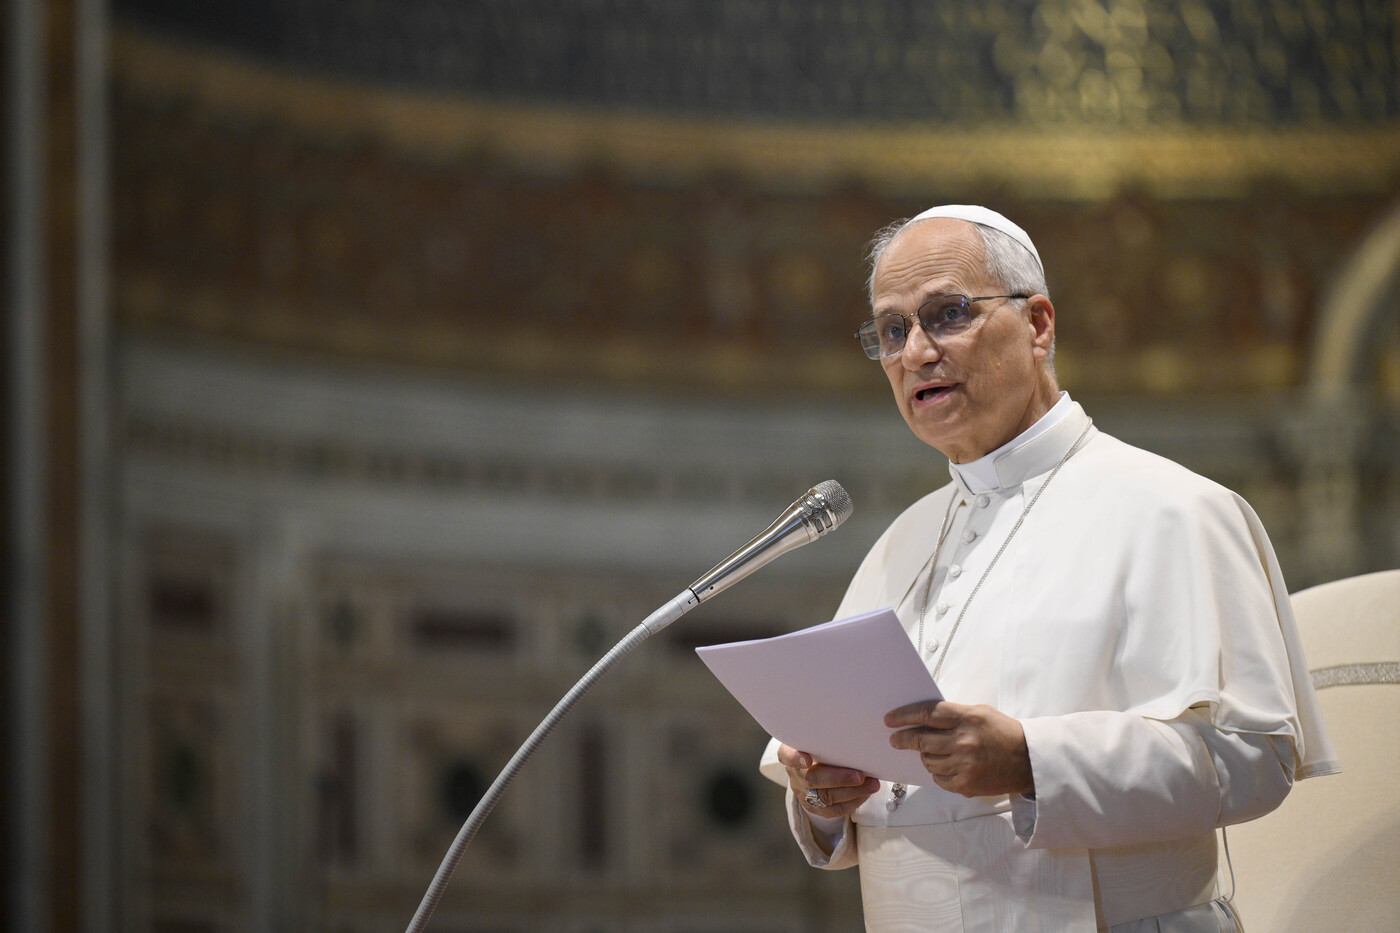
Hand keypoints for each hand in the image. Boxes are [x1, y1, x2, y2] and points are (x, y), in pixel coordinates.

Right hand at [777, 744, 880, 816]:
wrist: (812, 766)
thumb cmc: (818, 746)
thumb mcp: (816, 737)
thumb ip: (827, 735)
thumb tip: (853, 726)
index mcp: (790, 753)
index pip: (786, 756)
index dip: (795, 758)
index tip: (807, 759)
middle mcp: (795, 775)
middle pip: (812, 780)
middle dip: (838, 779)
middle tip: (860, 775)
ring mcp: (804, 793)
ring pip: (826, 797)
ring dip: (853, 791)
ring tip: (872, 784)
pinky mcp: (816, 808)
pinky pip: (835, 810)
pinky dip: (854, 801)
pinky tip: (866, 792)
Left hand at [886, 700, 1033, 797]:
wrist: (1028, 761)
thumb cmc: (1003, 732)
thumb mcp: (980, 712)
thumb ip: (952, 715)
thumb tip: (922, 719)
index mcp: (968, 718)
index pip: (927, 714)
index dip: (904, 716)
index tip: (890, 720)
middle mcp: (964, 742)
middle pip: (921, 740)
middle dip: (903, 739)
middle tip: (894, 739)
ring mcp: (964, 765)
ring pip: (928, 761)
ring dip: (924, 756)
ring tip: (930, 752)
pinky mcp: (966, 785)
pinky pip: (939, 778)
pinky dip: (937, 772)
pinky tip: (945, 765)